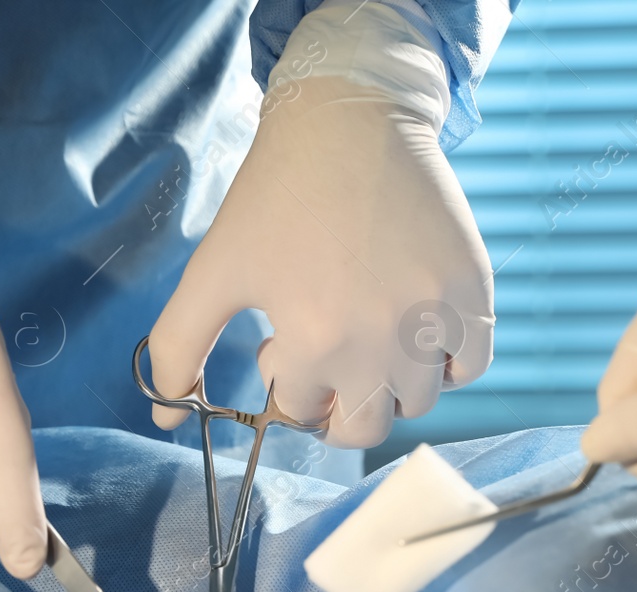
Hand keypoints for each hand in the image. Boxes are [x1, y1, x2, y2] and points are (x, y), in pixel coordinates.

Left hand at [148, 75, 493, 447]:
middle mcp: (383, 338)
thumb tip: (165, 417)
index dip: (284, 381)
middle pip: (363, 427)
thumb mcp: (213, 271)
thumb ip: (178, 350)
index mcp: (316, 339)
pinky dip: (445, 365)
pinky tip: (413, 331)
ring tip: (365, 333)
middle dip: (334, 404)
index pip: (301, 411)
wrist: (350, 120)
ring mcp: (435, 316)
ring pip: (417, 402)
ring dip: (387, 385)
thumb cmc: (274, 196)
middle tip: (322, 353)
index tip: (280, 341)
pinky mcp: (472, 290)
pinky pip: (470, 367)